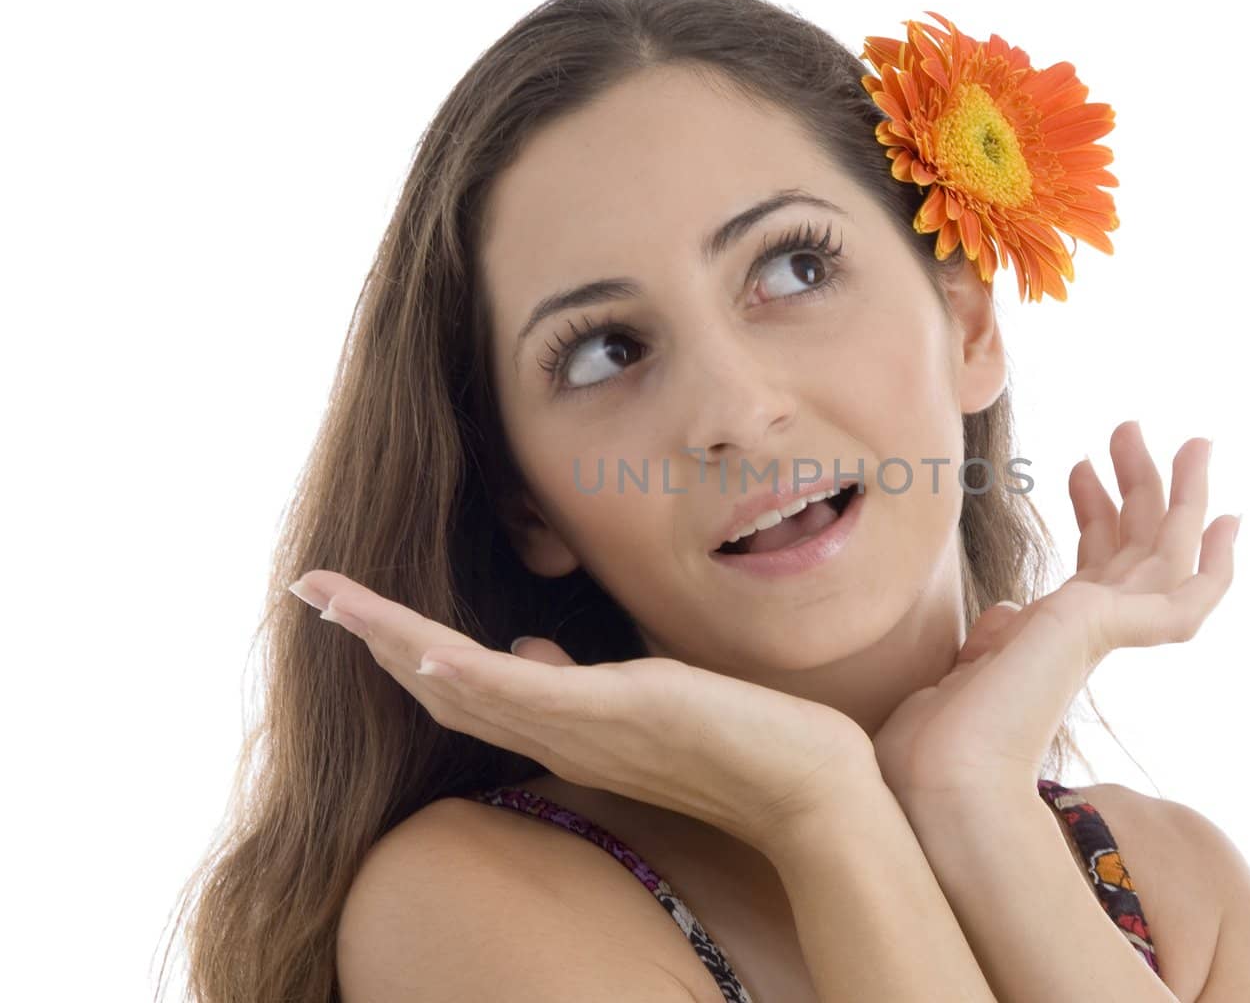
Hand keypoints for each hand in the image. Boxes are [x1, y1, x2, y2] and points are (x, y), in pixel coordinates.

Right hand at [287, 570, 875, 851]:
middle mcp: (556, 737)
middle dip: (374, 639)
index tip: (354, 607)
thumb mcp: (645, 699)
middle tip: (315, 594)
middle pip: (442, 689)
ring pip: (465, 687)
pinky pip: (525, 695)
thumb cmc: (735, 739)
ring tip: (336, 603)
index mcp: (560, 727)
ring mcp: (580, 731)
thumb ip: (577, 680)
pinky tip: (422, 645)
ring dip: (394, 643)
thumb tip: (528, 645)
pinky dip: (467, 670)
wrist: (805, 785)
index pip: (464, 688)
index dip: (402, 649)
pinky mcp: (616, 716)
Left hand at [873, 421, 1239, 805]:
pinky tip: (1228, 522)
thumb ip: (998, 634)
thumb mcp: (967, 665)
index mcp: (1054, 642)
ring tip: (1183, 438)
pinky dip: (1213, 566)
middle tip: (1129, 427)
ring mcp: (1102, 638)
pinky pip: (1186, 602)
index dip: (1096, 514)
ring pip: (1166, 557)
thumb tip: (1014, 611)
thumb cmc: (937, 736)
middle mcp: (1085, 638)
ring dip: (1177, 495)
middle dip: (1136, 484)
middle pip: (1132, 548)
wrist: (937, 773)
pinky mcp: (1109, 634)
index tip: (1081, 465)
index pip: (1091, 568)